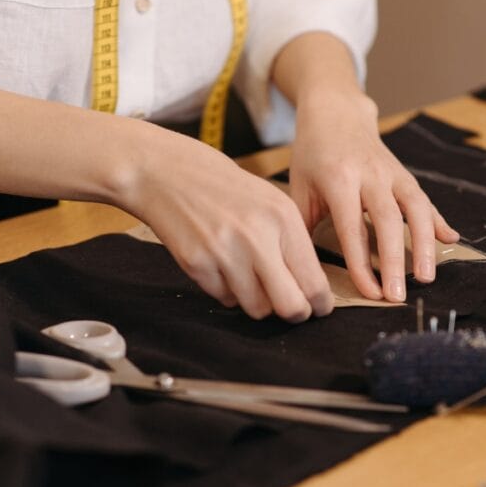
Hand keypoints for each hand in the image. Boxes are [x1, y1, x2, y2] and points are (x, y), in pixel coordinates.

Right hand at [118, 129, 333, 321]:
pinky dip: (228, 290)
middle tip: (293, 310)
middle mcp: (257, 237)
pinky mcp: (197, 265)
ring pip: (257, 309)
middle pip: (290, 306)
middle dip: (295, 314)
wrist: (166, 173)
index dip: (319, 303)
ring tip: (250, 276)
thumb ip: (292, 242)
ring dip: (258, 301)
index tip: (318, 307)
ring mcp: (225, 253)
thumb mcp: (270, 201)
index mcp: (283, 218)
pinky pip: (226, 299)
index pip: (314, 281)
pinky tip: (221, 264)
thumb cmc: (223, 187)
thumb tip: (311, 287)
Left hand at [289, 92, 458, 302]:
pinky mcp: (405, 174)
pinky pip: (425, 200)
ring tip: (426, 277)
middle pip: (389, 221)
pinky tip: (451, 240)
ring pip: (416, 209)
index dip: (362, 264)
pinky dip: (438, 220)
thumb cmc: (313, 154)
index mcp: (339, 179)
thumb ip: (303, 224)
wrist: (335, 112)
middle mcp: (370, 175)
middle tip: (399, 296)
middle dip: (395, 261)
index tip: (371, 292)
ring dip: (425, 245)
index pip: (352, 229)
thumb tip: (304, 268)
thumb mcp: (299, 186)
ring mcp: (392, 173)